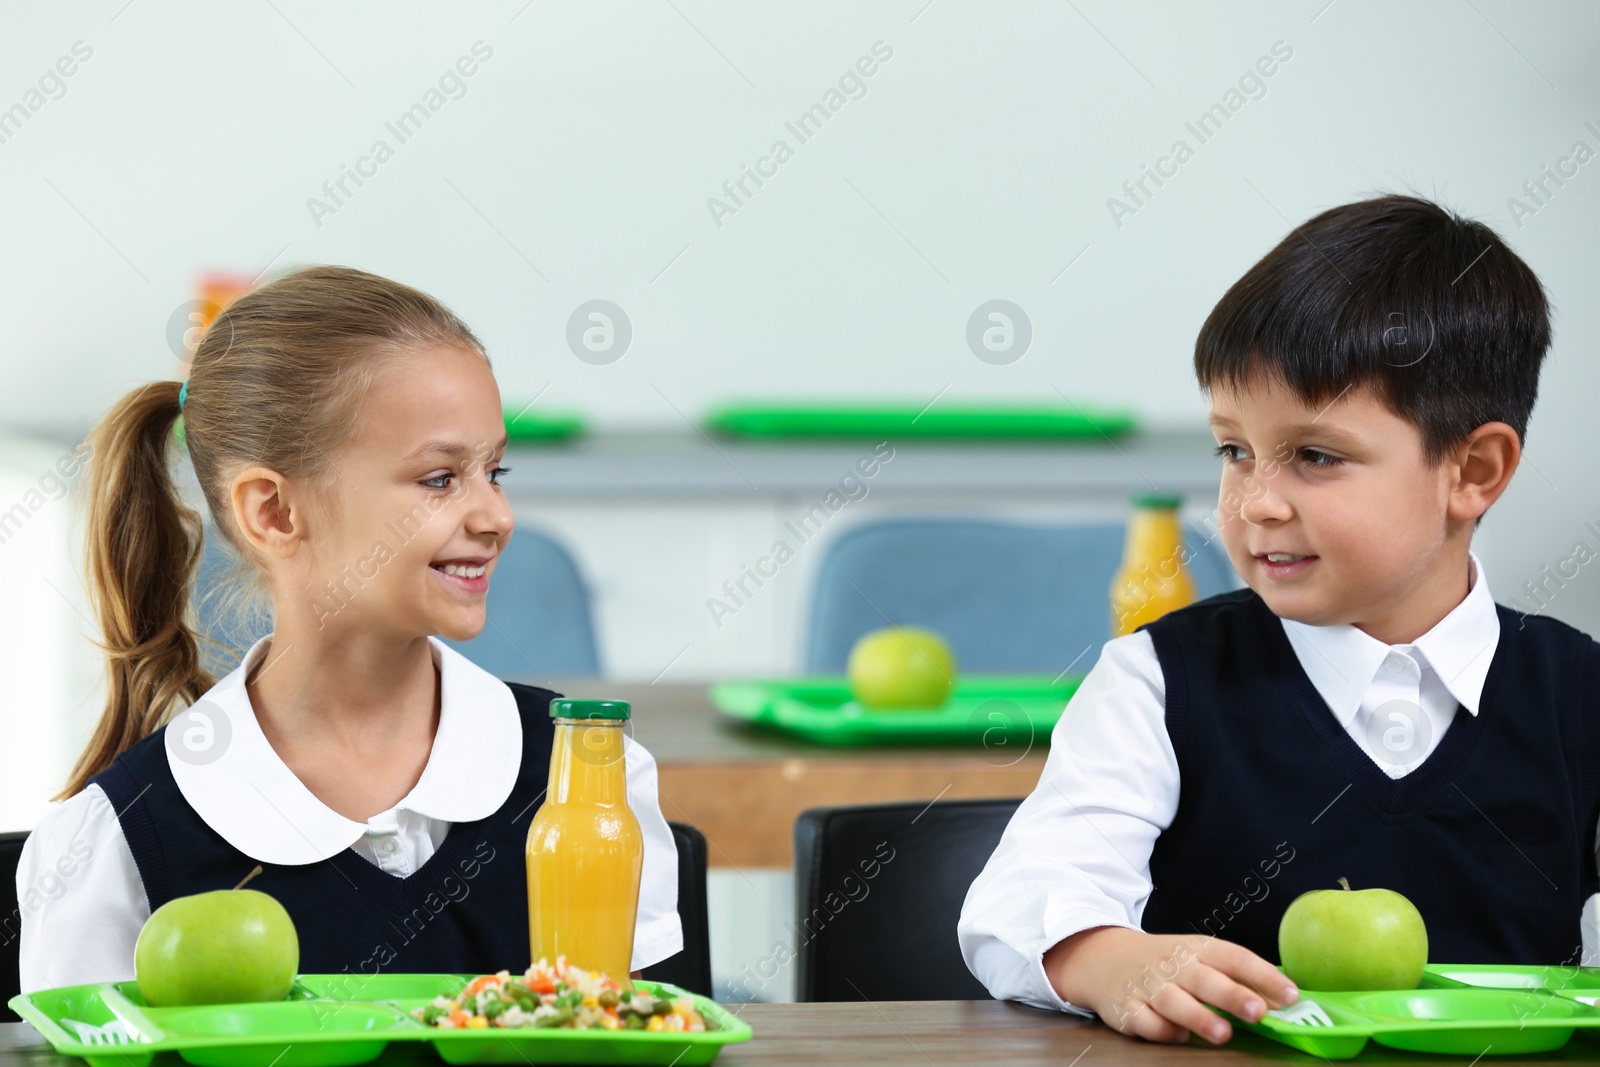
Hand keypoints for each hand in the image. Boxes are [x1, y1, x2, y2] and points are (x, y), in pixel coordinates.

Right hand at [1043, 926, 1297, 1043]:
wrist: (1105, 958)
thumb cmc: (1167, 962)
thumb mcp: (1200, 959)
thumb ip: (1239, 979)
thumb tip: (1285, 1001)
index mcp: (1198, 950)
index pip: (1235, 957)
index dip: (1263, 975)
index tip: (1291, 995)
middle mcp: (1175, 966)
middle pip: (1206, 979)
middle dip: (1231, 995)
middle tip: (1257, 1011)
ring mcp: (1149, 987)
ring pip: (1174, 1002)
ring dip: (1198, 1016)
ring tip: (1222, 1033)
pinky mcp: (1127, 1008)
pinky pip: (1146, 1022)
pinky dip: (1161, 1029)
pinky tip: (1177, 1034)